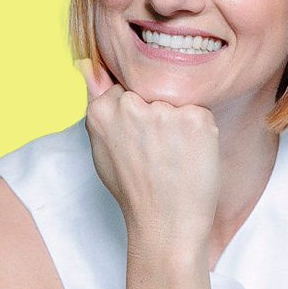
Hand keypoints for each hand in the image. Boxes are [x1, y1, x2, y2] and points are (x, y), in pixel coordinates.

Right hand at [76, 59, 220, 249]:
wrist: (166, 225)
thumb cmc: (134, 190)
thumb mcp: (102, 147)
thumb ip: (97, 103)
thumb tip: (86, 63)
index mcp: (102, 110)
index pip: (127, 87)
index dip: (139, 114)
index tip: (141, 141)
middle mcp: (131, 106)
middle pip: (153, 90)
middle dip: (160, 113)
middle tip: (160, 152)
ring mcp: (164, 111)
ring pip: (178, 100)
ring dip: (181, 122)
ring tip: (174, 157)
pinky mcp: (195, 118)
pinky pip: (200, 111)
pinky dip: (201, 132)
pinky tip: (190, 157)